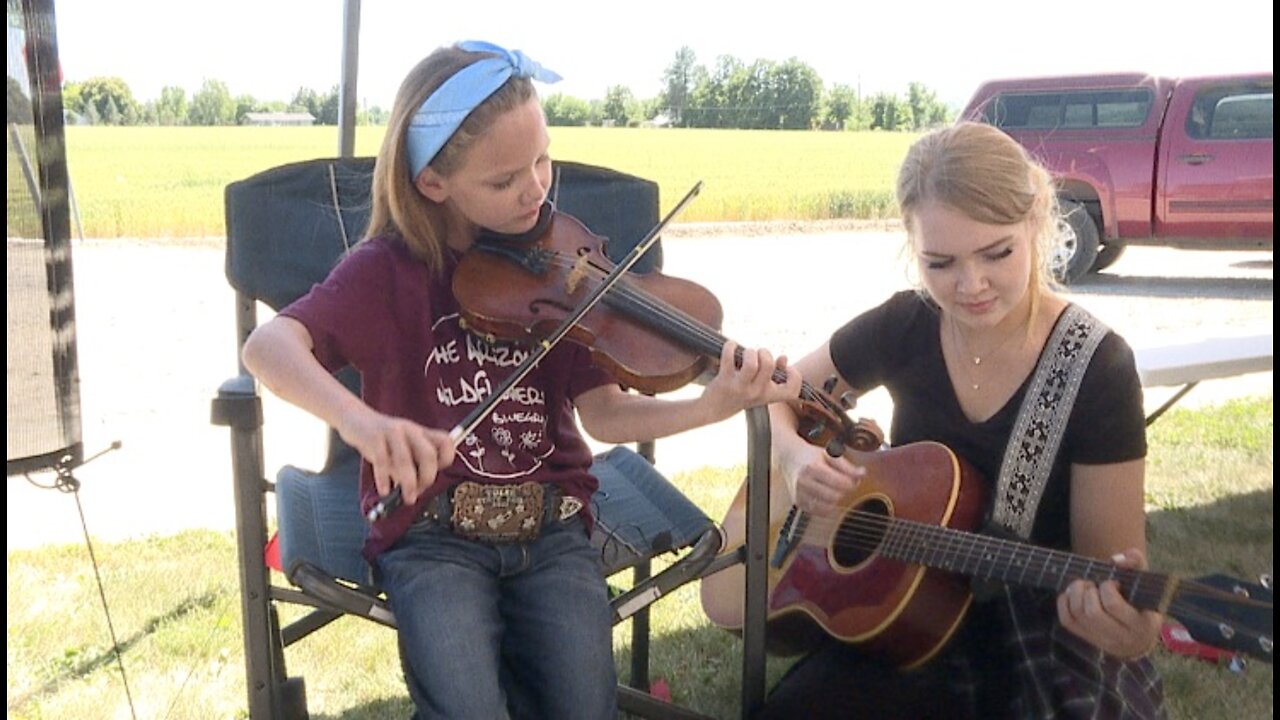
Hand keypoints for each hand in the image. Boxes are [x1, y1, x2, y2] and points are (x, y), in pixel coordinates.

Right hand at [338, 407, 455, 504]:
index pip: (446, 442)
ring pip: (405, 460)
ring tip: (407, 498)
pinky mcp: (373, 437)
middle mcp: (410, 431)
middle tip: (419, 492)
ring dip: (408, 483)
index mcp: (420, 433)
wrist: (354, 418)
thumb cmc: (380, 438)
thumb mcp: (400, 449)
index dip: (446, 460)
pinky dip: (384, 479)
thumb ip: (410, 467)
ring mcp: (392, 432)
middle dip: (427, 478)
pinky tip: (385, 490)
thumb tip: (417, 491)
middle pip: (428, 454)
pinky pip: (381, 460)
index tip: (436, 474)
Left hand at [699, 341, 802, 420]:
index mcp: (769, 396)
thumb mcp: (761, 389)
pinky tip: (731, 345)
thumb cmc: (741, 395)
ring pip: (751, 364)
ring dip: (749, 352)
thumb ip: (775, 374)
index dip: (795, 376)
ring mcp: (740, 387)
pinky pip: (728, 358)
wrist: (714, 409)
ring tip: (746, 352)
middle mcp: (756, 393)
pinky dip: (730, 346)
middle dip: (765, 353)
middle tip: (758, 354)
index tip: (786, 368)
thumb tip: (784, 356)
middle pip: (768, 366)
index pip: (792, 390)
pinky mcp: (724, 380)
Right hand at [787, 441, 864, 517]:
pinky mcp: (798, 502)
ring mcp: (800, 493)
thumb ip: (847, 465)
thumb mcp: (830, 454)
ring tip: (835, 490)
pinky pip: (818, 512)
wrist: (789, 457)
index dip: (851, 483)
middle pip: (835, 496)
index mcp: (813, 467)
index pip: (841, 483)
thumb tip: (862, 473)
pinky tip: (827, 498)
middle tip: (844, 485)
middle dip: (843, 492)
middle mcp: (804, 482)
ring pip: (827, 507)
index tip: (852, 480)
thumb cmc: (810, 455)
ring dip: (835, 500)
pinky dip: (826, 507)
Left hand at [1057, 548, 1163, 659]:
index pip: (1113, 605)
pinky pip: (1067, 620)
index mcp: (1142, 624)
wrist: (1138, 636)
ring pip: (1078, 616)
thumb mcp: (1146, 582)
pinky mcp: (1087, 638)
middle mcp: (1123, 637)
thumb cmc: (1141, 601)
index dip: (1107, 588)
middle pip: (1093, 612)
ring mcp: (1103, 640)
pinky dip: (1064, 602)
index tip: (1113, 582)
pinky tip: (1072, 594)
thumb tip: (1116, 560)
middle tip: (1094, 584)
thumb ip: (1136, 562)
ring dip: (1075, 594)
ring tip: (1083, 586)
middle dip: (1088, 591)